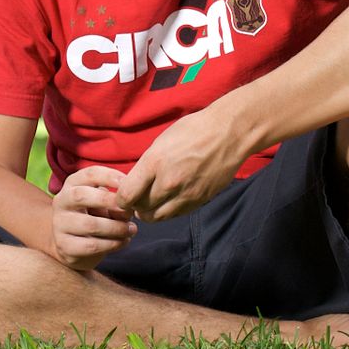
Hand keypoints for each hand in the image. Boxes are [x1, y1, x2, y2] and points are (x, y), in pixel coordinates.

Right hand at [48, 165, 137, 271]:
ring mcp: (60, 224)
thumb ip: (115, 202)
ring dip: (116, 228)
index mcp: (72, 185)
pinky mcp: (64, 246)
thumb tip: (130, 207)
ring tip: (131, 230)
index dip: (110, 176)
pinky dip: (112, 244)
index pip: (89, 174)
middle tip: (130, 211)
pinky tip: (123, 241)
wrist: (70, 245)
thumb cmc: (93, 217)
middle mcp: (61, 201)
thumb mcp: (102, 204)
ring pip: (90, 225)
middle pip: (81, 195)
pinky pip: (91, 245)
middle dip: (109, 201)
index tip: (128, 184)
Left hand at [116, 103, 249, 220]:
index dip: (121, 200)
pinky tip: (167, 202)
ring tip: (149, 205)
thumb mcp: (160, 142)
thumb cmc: (192, 131)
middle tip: (135, 202)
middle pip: (141, 208)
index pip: (127, 195)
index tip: (122, 197)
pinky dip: (168, 211)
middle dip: (135, 207)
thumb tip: (135, 182)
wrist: (227, 134)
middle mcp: (168, 181)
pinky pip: (176, 214)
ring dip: (150, 213)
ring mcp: (186, 193)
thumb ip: (147, 165)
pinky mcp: (200, 200)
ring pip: (159, 216)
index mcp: (154, 162)